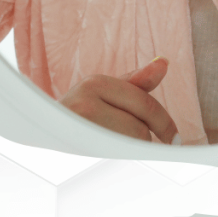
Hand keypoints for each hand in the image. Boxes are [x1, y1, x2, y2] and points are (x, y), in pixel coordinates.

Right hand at [59, 57, 179, 142]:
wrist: (42, 129)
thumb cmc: (79, 110)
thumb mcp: (106, 91)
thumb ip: (136, 82)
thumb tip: (163, 62)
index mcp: (96, 82)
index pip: (144, 103)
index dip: (164, 123)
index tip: (175, 139)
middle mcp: (87, 100)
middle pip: (139, 128)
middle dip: (145, 136)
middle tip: (144, 141)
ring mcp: (81, 124)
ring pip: (129, 143)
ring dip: (131, 146)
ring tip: (112, 140)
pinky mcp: (78, 145)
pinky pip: (118, 154)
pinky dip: (122, 154)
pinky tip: (110, 149)